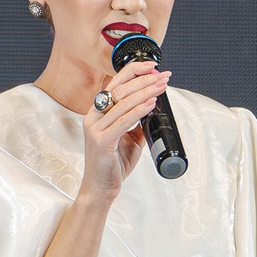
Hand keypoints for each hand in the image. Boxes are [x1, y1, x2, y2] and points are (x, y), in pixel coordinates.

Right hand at [79, 59, 170, 205]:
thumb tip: (154, 109)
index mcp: (97, 113)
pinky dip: (139, 110)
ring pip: (123, 103)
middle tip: (163, 76)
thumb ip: (138, 123)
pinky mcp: (101, 141)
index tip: (153, 67)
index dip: (134, 71)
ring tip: (162, 86)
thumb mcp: (129, 139)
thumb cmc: (112, 165)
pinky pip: (123, 121)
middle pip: (120, 89)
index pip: (115, 84)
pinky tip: (151, 103)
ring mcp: (95, 128)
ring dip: (145, 91)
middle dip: (144, 80)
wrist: (101, 189)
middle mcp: (93, 117)